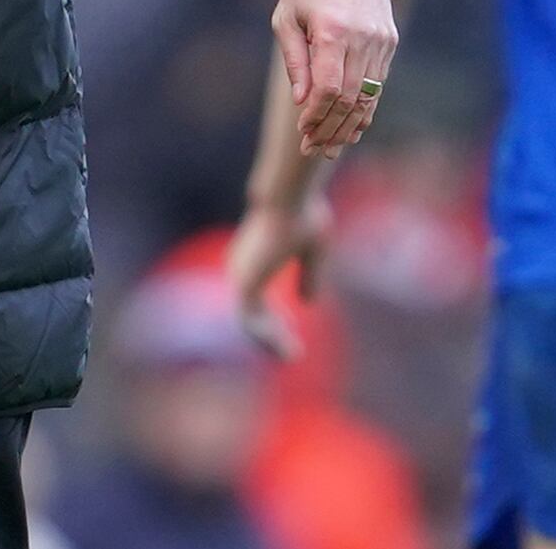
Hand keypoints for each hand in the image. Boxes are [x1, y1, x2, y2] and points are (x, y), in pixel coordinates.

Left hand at [229, 191, 331, 359]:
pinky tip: (285, 348)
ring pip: (249, 322)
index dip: (272, 316)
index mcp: (254, 257)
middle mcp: (242, 268)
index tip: (289, 329)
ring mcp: (241, 277)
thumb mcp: (314, 249)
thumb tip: (308, 303)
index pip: (256, 296)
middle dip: (271, 333)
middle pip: (251, 312)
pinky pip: (249, 323)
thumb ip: (309, 275)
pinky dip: (266, 338)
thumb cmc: (303, 214)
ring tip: (290, 356)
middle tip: (290, 352)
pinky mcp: (244, 285)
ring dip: (269, 342)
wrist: (288, 199)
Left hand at [271, 0, 396, 155]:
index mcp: (332, 31)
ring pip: (369, 95)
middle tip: (314, 149)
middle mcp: (361, 38)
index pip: (329, 89)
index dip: (316, 117)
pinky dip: (366, 107)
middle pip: (350, 99)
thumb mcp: (286, 18)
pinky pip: (379, 83)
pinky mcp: (390, 41)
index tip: (302, 133)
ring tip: (332, 146)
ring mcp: (381, 40)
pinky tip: (353, 125)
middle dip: (331, 129)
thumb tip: (301, 102)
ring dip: (350, 125)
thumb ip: (295, 61)